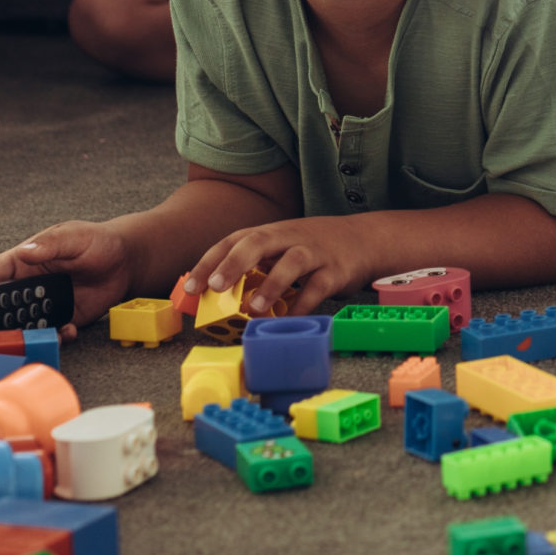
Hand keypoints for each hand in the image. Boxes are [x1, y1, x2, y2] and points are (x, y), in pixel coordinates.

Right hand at [0, 220, 133, 335]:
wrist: (127, 262)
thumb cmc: (97, 241)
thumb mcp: (73, 236)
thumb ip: (50, 244)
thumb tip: (26, 250)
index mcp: (24, 262)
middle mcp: (29, 286)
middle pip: (0, 306)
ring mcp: (44, 304)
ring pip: (22, 325)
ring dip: (24, 333)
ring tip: (32, 337)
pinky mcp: (62, 319)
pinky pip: (50, 333)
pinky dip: (54, 337)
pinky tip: (67, 331)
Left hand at [186, 217, 369, 315]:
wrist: (365, 239)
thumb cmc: (314, 248)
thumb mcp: (282, 248)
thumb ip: (255, 265)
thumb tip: (215, 294)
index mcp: (272, 232)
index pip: (235, 240)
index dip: (211, 261)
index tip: (191, 287)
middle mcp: (292, 237)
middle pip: (261, 241)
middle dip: (235, 263)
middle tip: (216, 287)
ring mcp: (316, 252)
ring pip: (292, 262)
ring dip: (271, 284)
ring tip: (254, 308)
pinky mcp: (336, 270)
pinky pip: (318, 287)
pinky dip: (303, 306)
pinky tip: (289, 322)